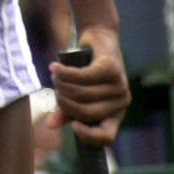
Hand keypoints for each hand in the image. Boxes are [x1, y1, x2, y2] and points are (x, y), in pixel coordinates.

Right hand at [48, 26, 129, 147]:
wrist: (98, 37)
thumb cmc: (86, 69)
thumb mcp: (76, 93)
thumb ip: (67, 110)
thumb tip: (51, 125)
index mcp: (115, 113)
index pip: (107, 136)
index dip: (88, 136)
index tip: (73, 126)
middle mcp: (121, 102)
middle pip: (88, 113)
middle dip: (66, 103)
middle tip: (56, 91)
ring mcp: (119, 85)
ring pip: (82, 93)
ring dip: (62, 85)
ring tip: (54, 77)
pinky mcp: (111, 68)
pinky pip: (82, 76)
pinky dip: (64, 73)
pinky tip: (54, 68)